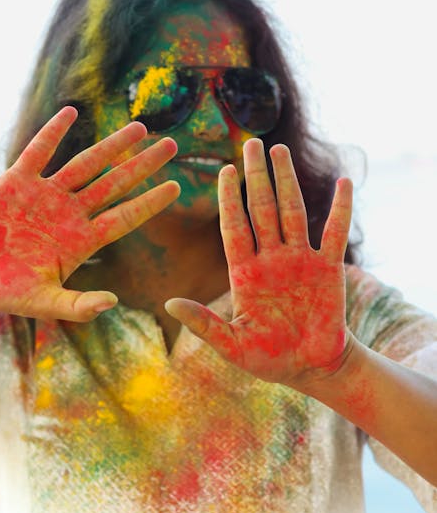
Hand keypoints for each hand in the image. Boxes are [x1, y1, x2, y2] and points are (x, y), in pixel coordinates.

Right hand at [0, 106, 179, 320]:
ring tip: (140, 127)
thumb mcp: (45, 302)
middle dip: (143, 165)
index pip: (125, 217)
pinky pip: (39, 152)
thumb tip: (112, 303)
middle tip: (171, 145)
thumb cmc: (7, 291)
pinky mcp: (18, 181)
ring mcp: (46, 195)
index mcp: (83, 240)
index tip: (176, 187)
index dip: (150, 202)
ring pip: (86, 164)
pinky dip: (53, 133)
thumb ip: (78, 305)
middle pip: (115, 183)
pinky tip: (72, 113)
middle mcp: (71, 213)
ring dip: (112, 145)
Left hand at [165, 139, 352, 386]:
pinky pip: (334, 233)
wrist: (312, 369)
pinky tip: (344, 182)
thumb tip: (168, 304)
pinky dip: (339, 209)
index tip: (225, 170)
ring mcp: (300, 259)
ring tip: (279, 150)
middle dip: (256, 177)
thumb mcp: (233, 345)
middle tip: (251, 143)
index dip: (230, 199)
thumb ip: (204, 324)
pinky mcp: (328, 268)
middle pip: (261, 209)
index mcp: (245, 273)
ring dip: (287, 181)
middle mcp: (271, 258)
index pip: (234, 227)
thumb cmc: (269, 359)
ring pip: (292, 211)